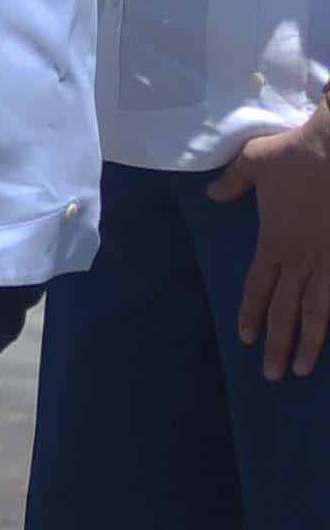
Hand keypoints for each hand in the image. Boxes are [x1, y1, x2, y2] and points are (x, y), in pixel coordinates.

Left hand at [209, 108, 329, 377]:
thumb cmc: (296, 153)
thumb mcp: (253, 162)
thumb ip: (232, 182)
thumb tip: (212, 194)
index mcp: (274, 241)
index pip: (258, 287)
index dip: (252, 314)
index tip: (246, 339)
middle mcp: (301, 257)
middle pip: (286, 309)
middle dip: (279, 344)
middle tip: (273, 376)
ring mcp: (329, 258)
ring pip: (318, 310)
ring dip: (311, 342)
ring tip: (304, 370)